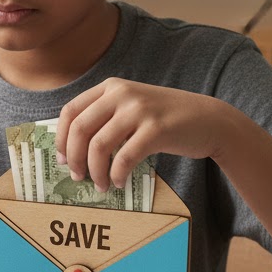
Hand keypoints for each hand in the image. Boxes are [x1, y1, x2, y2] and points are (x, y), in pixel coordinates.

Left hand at [56, 78, 231, 189]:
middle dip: (74, 158)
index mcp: (111, 87)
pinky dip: (117, 175)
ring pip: (99, 146)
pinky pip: (124, 158)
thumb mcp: (132, 105)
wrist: (210, 119)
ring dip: (95, 171)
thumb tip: (71, 148)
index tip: (63, 159)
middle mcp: (122, 94)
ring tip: (101, 185)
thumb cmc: (165, 118)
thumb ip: (105, 116)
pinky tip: (120, 182)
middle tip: (78, 177)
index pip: (71, 111)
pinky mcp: (156, 129)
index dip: (61, 138)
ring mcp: (139, 110)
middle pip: (80, 130)